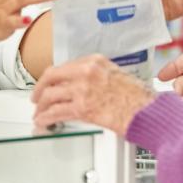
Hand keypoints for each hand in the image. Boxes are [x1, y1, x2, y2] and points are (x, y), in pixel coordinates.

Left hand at [32, 55, 154, 135]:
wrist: (146, 111)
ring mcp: (82, 89)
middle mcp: (86, 71)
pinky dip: (45, 118)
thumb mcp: (115, 74)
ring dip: (41, 107)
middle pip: (51, 77)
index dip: (52, 77)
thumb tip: (81, 84)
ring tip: (38, 113)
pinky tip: (42, 122)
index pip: (64, 66)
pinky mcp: (82, 108)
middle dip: (39, 88)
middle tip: (35, 97)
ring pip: (50, 95)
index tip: (48, 83)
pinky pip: (56, 112)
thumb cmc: (137, 96)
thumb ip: (96, 75)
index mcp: (94, 60)